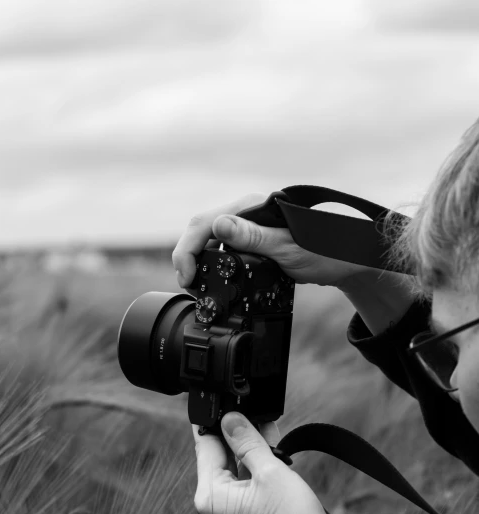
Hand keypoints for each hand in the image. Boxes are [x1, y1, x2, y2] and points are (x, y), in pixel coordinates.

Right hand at [172, 192, 367, 294]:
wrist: (349, 260)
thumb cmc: (326, 251)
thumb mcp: (288, 248)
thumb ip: (253, 237)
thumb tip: (219, 225)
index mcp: (252, 207)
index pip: (205, 223)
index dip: (188, 250)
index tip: (188, 277)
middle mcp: (248, 211)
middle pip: (203, 228)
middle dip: (189, 255)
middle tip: (188, 284)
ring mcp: (251, 224)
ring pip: (212, 237)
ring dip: (199, 258)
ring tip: (197, 284)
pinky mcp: (256, 238)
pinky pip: (226, 246)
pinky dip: (215, 262)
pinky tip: (215, 277)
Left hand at [192, 412, 355, 513]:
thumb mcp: (270, 471)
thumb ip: (247, 441)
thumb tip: (229, 418)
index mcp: (210, 497)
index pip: (205, 447)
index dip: (213, 421)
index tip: (214, 400)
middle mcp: (212, 510)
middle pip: (219, 459)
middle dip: (237, 435)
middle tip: (250, 409)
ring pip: (233, 473)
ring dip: (249, 451)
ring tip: (266, 426)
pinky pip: (243, 488)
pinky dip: (254, 470)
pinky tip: (270, 450)